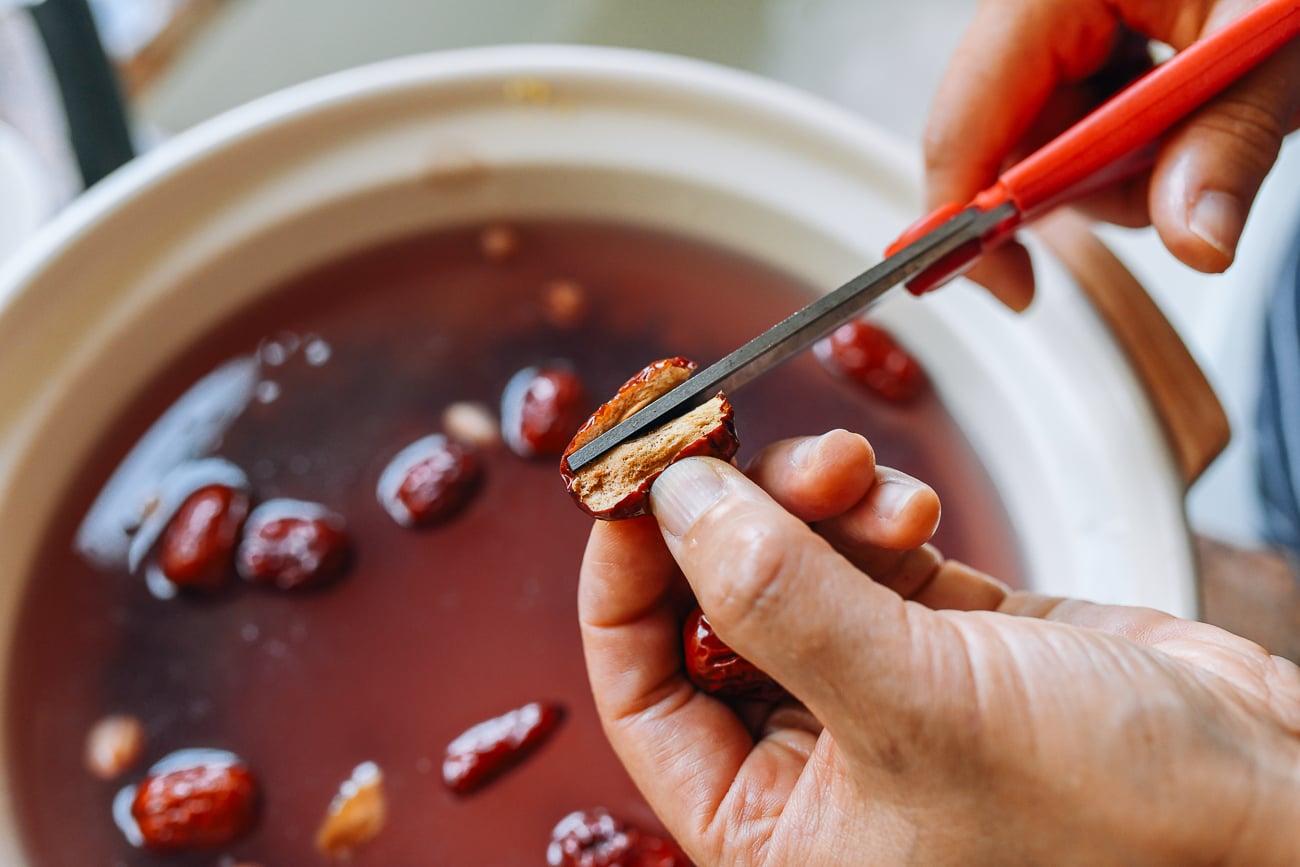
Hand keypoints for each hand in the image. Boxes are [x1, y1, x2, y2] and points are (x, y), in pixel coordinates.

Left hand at [578, 430, 1299, 864]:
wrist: (1264, 793)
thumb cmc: (1109, 815)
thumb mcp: (915, 706)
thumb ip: (776, 599)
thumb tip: (671, 501)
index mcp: (768, 827)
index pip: (638, 688)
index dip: (619, 574)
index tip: (632, 473)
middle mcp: (807, 763)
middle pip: (708, 604)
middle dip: (732, 514)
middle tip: (740, 438)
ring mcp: (870, 688)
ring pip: (785, 560)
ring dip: (810, 497)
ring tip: (858, 474)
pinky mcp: (933, 633)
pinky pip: (860, 548)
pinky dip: (872, 510)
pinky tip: (909, 506)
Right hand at [925, 0, 1299, 309]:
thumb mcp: (1273, 46)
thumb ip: (1229, 139)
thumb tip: (1196, 241)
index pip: (963, 126)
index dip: (973, 219)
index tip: (1018, 289)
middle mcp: (1031, 11)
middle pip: (1006, 147)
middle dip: (1093, 186)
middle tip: (1184, 177)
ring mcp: (1054, 26)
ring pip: (1049, 148)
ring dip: (1128, 168)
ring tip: (1211, 119)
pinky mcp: (1082, 40)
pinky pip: (1081, 124)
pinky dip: (1137, 143)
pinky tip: (1190, 109)